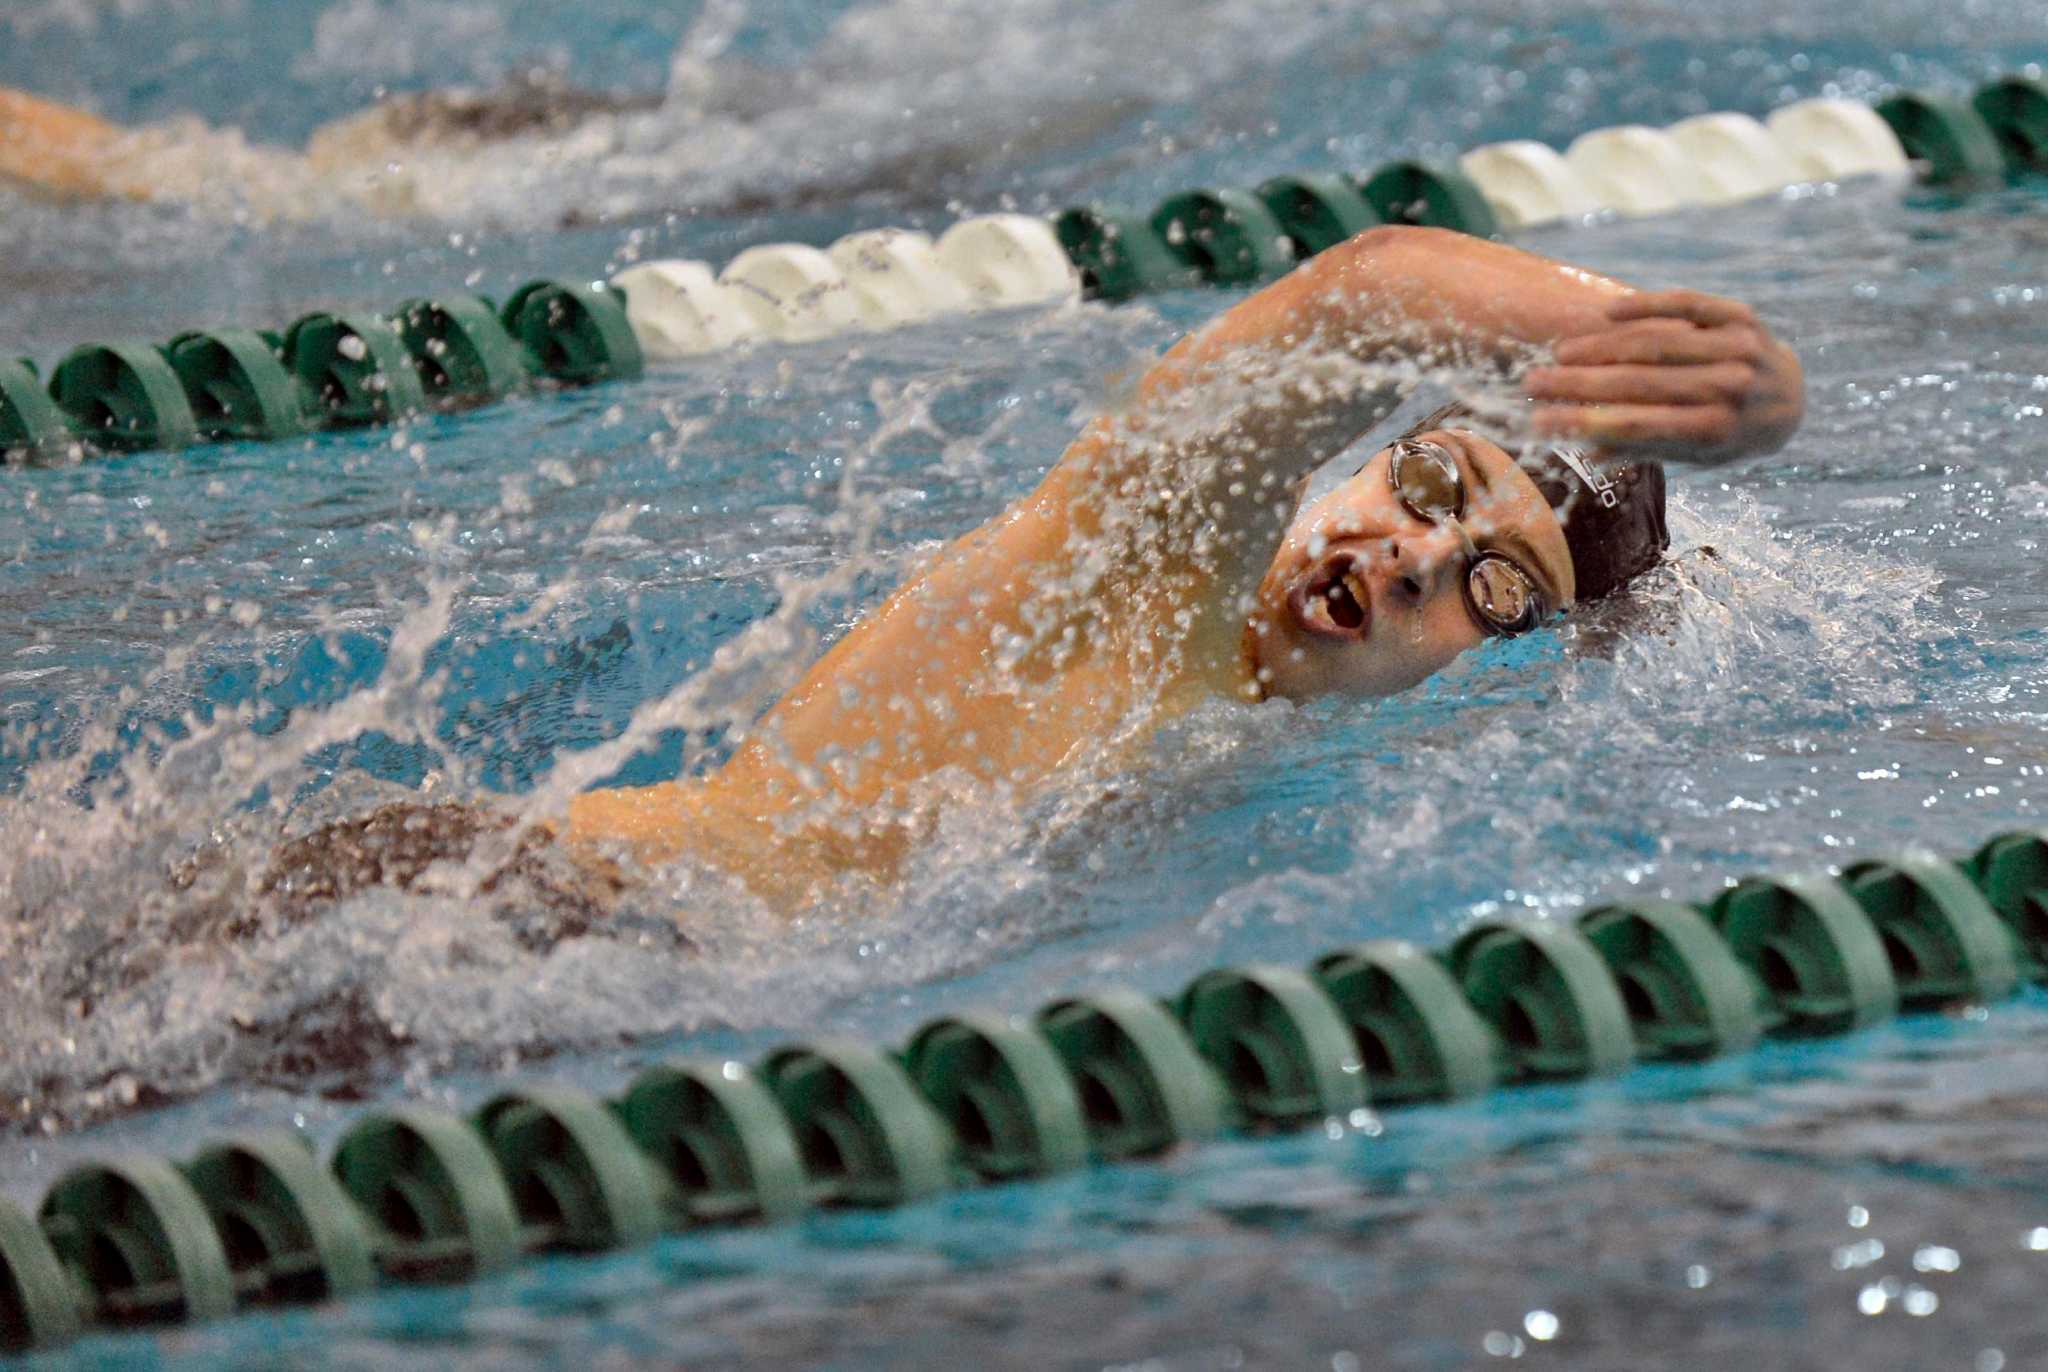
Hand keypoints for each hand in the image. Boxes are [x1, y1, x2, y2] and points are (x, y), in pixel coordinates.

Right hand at [1524, 289, 1803, 462]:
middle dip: (1578, 383)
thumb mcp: (1693, 455)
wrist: (1790, 398)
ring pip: (1656, 342)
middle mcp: (1730, 387)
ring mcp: (1738, 347)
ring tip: (1560, 352)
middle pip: (1638, 383)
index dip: (1582, 422)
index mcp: (1715, 430)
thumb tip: (1581, 447)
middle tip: (1532, 382)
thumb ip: (1642, 448)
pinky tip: (1608, 313)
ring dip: (1601, 346)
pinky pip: (1686, 304)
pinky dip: (1646, 305)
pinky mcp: (1741, 315)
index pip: (1634, 425)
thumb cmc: (1729, 435)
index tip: (1538, 419)